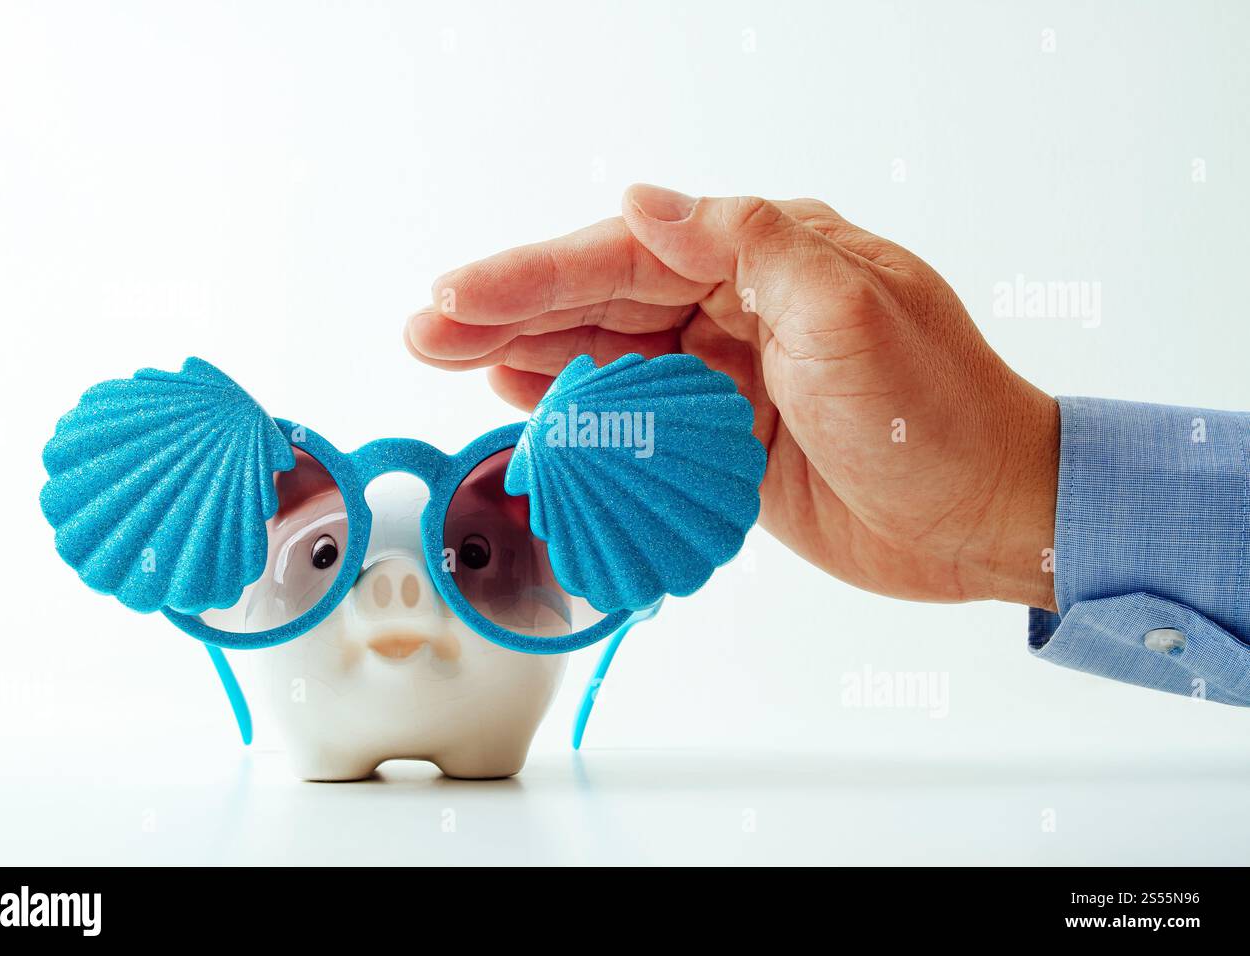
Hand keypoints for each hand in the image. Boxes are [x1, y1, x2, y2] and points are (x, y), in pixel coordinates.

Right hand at [406, 185, 1058, 610]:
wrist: (987, 515)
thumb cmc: (937, 412)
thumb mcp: (851, 311)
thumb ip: (749, 249)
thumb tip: (646, 203)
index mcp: (768, 258)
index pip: (628, 257)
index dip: (536, 273)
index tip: (460, 293)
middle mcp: (741, 306)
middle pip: (602, 301)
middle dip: (510, 311)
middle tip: (427, 327)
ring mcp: (730, 374)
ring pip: (608, 355)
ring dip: (528, 355)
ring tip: (450, 355)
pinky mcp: (726, 438)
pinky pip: (635, 416)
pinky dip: (577, 407)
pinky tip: (525, 397)